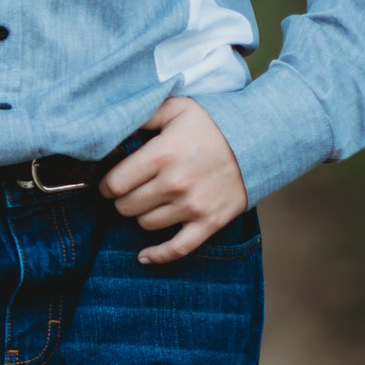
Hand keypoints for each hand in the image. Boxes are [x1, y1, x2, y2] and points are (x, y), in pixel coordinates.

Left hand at [101, 92, 249, 264]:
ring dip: (142, 215)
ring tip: (150, 202)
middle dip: (123, 199)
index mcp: (162, 155)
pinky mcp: (209, 222)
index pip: (115, 184)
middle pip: (127, 206)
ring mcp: (192, 206)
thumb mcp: (176, 108)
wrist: (257, 142)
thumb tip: (112, 124)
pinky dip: (158, 255)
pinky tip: (144, 257)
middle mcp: (175, 183)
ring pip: (146, 224)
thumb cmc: (211, 124)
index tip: (110, 182)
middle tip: (131, 190)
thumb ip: (142, 114)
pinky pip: (177, 248)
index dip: (106, 185)